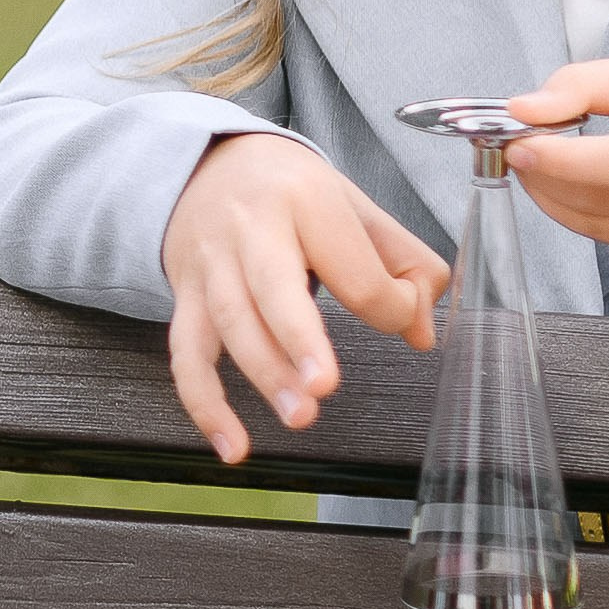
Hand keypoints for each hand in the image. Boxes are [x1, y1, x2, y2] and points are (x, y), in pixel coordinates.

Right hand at [161, 133, 447, 464]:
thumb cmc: (291, 190)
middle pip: (271, 286)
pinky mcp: (185, 296)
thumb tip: (423, 333)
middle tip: (322, 386)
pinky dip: (205, 404)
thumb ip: (403, 263)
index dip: (392, 306)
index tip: (405, 316)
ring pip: (229, 322)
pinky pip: (187, 355)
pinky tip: (234, 445)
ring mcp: (211, 264)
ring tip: (299, 416)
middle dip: (297, 339)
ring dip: (263, 374)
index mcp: (306, 199)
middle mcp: (251, 228)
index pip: (354, 268)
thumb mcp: (354, 205)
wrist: (209, 163)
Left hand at [504, 58, 608, 272]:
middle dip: (548, 179)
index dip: (563, 160)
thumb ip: (585, 85)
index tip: (522, 144)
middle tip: (522, 151)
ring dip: (559, 203)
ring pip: (605, 231)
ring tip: (545, 169)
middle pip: (606, 202)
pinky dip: (592, 220)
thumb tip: (523, 109)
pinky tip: (587, 192)